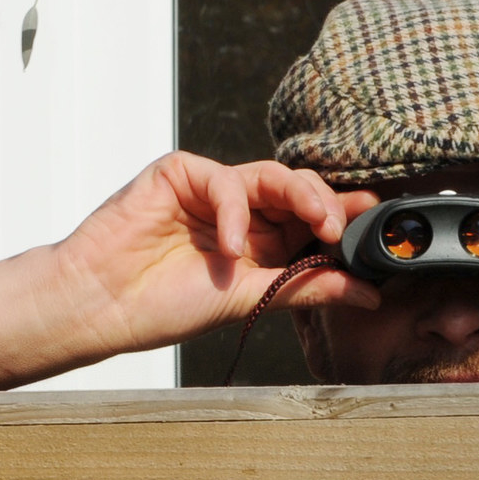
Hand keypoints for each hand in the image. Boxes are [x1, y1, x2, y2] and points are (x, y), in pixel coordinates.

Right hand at [49, 152, 377, 357]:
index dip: (343, 220)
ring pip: (272, 175)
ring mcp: (209, 190)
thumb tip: (370, 294)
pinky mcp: (179, 173)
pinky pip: (224, 179)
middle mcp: (239, 212)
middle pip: (299, 190)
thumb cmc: (162, 306)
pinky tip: (232, 246)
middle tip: (344, 228)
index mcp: (257, 242)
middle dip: (329, 205)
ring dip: (302, 197)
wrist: (101, 304)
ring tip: (317, 227)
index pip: (310, 219)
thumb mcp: (248, 299)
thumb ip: (308, 288)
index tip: (377, 229)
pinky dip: (235, 211)